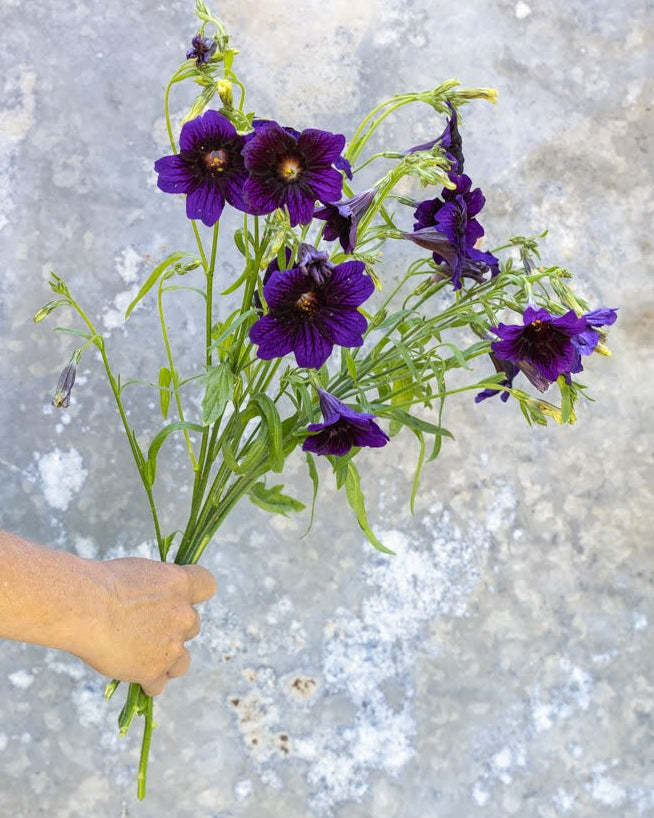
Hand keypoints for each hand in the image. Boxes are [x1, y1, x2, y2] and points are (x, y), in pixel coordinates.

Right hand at [72, 558, 216, 695]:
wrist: (85, 607)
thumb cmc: (104, 583)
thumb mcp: (140, 572)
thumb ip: (158, 589)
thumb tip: (157, 599)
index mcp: (181, 584)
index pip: (207, 585)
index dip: (194, 593)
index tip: (178, 598)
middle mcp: (184, 615)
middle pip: (192, 626)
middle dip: (174, 629)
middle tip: (146, 628)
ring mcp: (171, 645)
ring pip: (182, 661)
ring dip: (167, 660)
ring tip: (143, 656)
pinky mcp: (153, 671)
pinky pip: (158, 685)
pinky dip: (146, 682)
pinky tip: (132, 674)